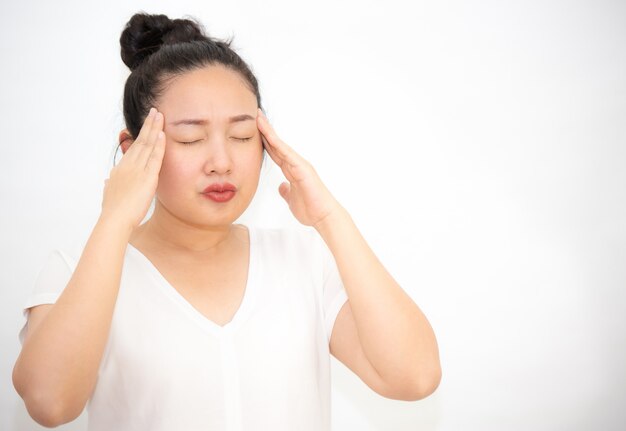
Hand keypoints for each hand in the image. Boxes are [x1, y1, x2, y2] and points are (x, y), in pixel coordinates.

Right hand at [101, 108, 165, 230]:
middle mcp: (128, 166)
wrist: (114, 219)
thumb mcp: (109, 194)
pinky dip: (158, 144)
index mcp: (120, 169)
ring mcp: (137, 170)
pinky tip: (162, 133)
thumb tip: (108, 182)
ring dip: (153, 128)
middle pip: (140, 141)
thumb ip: (110, 186)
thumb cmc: (113, 211)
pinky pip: (154, 157)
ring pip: (147, 144)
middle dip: (147, 125)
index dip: (139, 136)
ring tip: (159, 115)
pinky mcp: (147, 177)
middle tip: (153, 111)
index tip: (145, 125)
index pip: (133, 149)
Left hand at [257, 108, 342, 227]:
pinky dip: (278, 144)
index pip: (275, 152)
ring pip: (281, 145)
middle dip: (265, 130)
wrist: (324, 217)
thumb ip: (286, 191)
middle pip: (276, 145)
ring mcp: (300, 165)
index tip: (255, 129)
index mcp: (292, 171)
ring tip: (259, 118)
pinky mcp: (303, 169)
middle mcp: (295, 165)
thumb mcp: (292, 199)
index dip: (265, 141)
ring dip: (269, 132)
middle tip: (256, 115)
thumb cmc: (311, 209)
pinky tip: (269, 136)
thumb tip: (281, 187)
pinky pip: (287, 154)